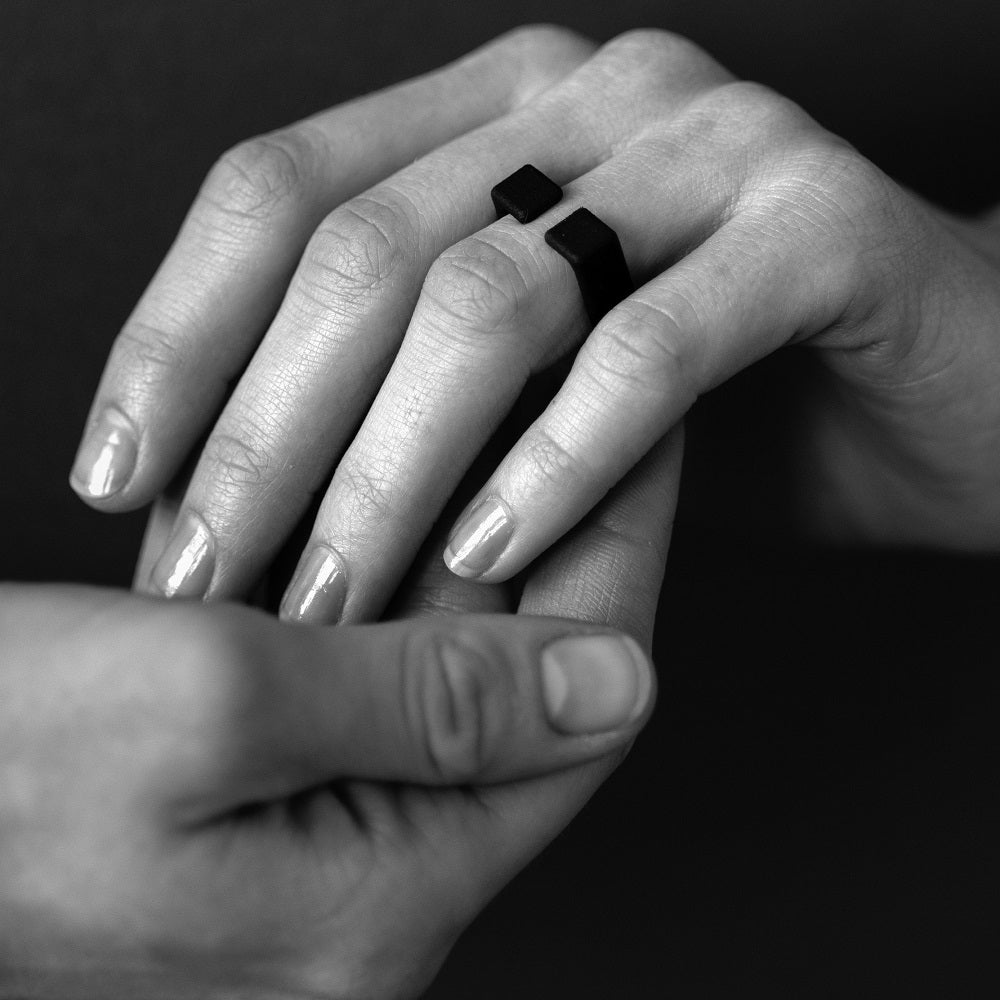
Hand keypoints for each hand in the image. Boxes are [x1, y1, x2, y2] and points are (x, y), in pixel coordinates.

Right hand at [4, 432, 678, 997]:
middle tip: (590, 398)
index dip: (620, 557)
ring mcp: (319, 831)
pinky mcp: (268, 782)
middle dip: (555, 532)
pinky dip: (391, 569)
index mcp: (382, 901)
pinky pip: (370, 665)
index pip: (577, 716)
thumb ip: (428, 701)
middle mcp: (369, 882)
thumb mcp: (206, 712)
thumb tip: (617, 682)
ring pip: (449, 664)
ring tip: (518, 408)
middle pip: (524, 685)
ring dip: (474, 537)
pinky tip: (409, 477)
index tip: (647, 433)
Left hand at [71, 26, 999, 623]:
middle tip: (207, 581)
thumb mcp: (529, 383)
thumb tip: (231, 488)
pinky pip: (647, 350)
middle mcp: (587, 96)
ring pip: (489, 295)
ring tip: (335, 603)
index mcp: (493, 109)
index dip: (176, 339)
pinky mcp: (819, 224)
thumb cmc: (720, 400)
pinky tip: (487, 559)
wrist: (935, 387)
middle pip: (360, 249)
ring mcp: (709, 141)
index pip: (276, 193)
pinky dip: (553, 462)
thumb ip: (405, 392)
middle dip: (264, 438)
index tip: (117, 481)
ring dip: (390, 471)